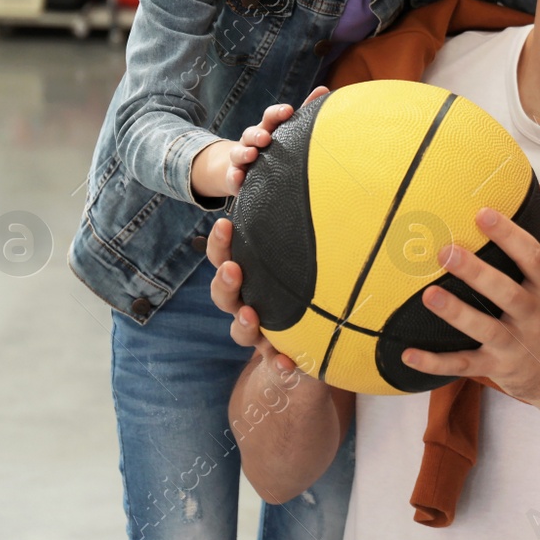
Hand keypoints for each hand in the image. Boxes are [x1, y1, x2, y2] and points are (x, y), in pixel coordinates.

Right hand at [193, 86, 329, 198]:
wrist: (245, 169)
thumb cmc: (273, 145)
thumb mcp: (287, 129)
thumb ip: (305, 112)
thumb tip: (323, 89)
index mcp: (267, 128)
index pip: (271, 116)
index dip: (278, 113)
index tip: (289, 111)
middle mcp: (252, 141)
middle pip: (251, 133)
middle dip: (258, 134)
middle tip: (266, 138)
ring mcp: (241, 158)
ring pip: (239, 153)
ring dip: (244, 153)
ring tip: (252, 155)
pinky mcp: (236, 177)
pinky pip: (232, 176)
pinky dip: (234, 176)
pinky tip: (239, 176)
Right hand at [206, 216, 307, 380]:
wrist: (318, 337)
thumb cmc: (314, 279)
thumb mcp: (309, 251)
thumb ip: (308, 223)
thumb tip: (316, 174)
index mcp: (251, 274)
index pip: (225, 254)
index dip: (220, 242)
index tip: (225, 222)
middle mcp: (250, 301)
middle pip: (225, 293)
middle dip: (224, 281)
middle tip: (233, 268)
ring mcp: (263, 331)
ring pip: (240, 329)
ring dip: (243, 323)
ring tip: (250, 315)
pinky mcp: (281, 355)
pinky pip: (275, 362)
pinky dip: (279, 364)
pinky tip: (289, 365)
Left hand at [400, 184, 539, 410]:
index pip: (532, 257)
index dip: (509, 235)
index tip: (482, 212)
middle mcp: (535, 315)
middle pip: (506, 292)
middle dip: (476, 272)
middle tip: (445, 250)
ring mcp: (515, 345)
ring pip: (484, 329)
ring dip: (456, 314)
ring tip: (428, 294)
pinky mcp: (497, 367)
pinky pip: (464, 365)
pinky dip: (435, 364)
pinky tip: (407, 354)